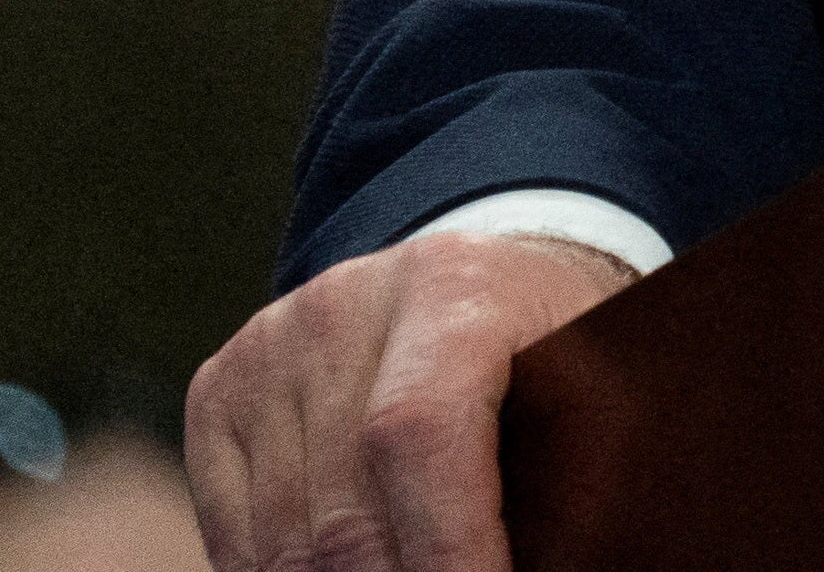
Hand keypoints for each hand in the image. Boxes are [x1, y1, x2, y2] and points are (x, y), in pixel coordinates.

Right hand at [184, 231, 633, 571]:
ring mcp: (271, 345)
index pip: (421, 434)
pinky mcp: (220, 388)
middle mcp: (347, 304)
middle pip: (342, 511)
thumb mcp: (603, 383)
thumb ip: (583, 475)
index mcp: (458, 285)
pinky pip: (236, 535)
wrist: (481, 279)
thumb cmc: (559, 350)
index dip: (448, 551)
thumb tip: (559, 559)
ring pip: (282, 541)